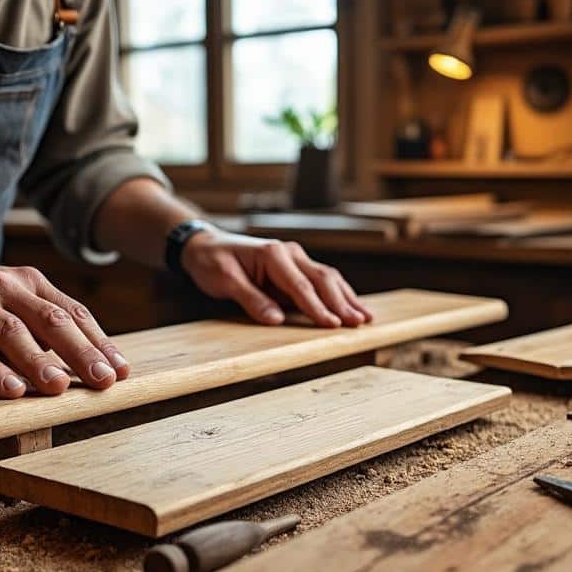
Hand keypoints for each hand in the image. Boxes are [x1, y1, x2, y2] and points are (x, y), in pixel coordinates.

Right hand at [0, 251, 128, 397]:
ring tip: (60, 387)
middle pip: (51, 321)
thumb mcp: (8, 300)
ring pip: (13, 333)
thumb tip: (83, 364)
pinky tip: (10, 390)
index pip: (73, 313)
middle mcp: (6, 288)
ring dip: (39, 361)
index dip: (100, 342)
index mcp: (30, 282)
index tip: (121, 370)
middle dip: (82, 353)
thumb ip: (40, 325)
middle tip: (104, 381)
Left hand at [180, 229, 373, 327]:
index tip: (333, 325)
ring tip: (365, 318)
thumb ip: (251, 299)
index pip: (300, 285)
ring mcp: (295, 259)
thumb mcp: (225, 281)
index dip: (317, 308)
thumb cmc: (213, 262)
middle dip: (342, 303)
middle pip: (323, 279)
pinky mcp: (295, 268)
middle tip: (358, 324)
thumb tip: (276, 320)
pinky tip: (352, 306)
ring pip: (328, 278)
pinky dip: (339, 294)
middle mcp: (290, 253)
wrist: (206, 246)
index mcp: (273, 253)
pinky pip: (321, 281)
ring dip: (347, 298)